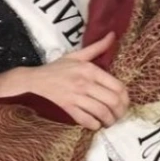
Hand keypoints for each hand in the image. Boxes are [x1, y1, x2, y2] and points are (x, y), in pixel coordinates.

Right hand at [0, 32, 128, 130]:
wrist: (33, 81)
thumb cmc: (56, 69)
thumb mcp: (77, 55)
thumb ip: (97, 47)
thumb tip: (113, 35)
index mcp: (90, 70)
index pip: (117, 86)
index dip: (125, 98)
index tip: (124, 103)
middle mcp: (85, 83)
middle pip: (112, 101)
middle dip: (120, 112)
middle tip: (119, 115)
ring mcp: (76, 97)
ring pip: (102, 112)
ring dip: (109, 120)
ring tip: (109, 122)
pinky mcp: (67, 108)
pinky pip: (87, 120)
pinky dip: (95, 125)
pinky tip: (96, 124)